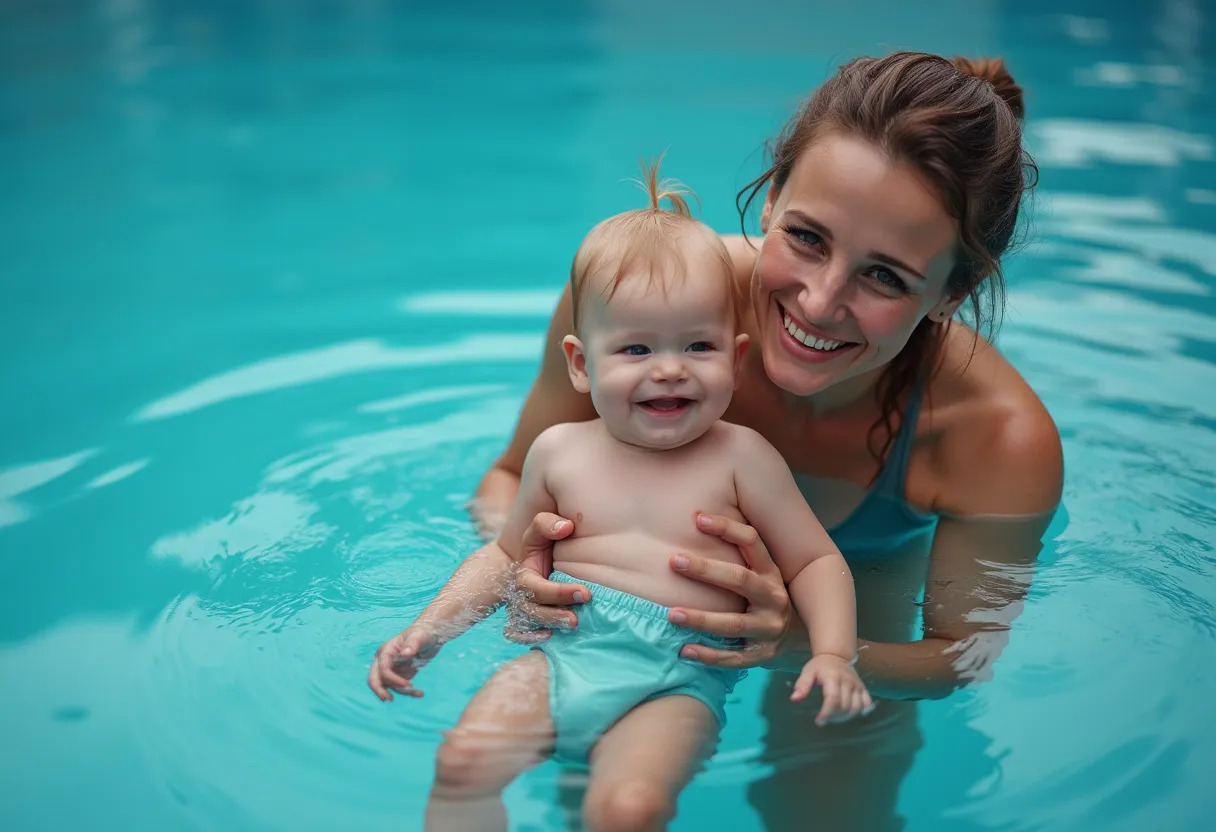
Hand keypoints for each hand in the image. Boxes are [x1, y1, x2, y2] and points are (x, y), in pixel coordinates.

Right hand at [367, 625, 439, 701]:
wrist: (430, 635)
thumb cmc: (422, 632)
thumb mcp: (419, 636)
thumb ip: (412, 644)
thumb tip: (405, 653)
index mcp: (386, 650)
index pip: (383, 669)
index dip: (392, 679)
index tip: (408, 684)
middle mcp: (384, 661)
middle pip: (374, 679)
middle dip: (380, 690)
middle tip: (389, 699)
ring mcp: (391, 669)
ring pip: (389, 686)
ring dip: (402, 692)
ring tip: (420, 693)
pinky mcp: (398, 675)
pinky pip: (399, 687)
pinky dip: (408, 692)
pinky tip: (420, 693)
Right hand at [503, 512, 589, 644]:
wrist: (542, 555)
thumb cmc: (545, 541)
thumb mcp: (541, 528)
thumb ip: (548, 524)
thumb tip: (566, 527)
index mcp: (525, 575)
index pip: (536, 588)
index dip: (559, 593)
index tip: (586, 593)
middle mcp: (522, 594)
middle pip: (531, 610)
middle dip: (554, 615)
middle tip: (577, 619)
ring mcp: (525, 608)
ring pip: (528, 624)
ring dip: (550, 625)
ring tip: (573, 625)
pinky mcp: (531, 619)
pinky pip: (519, 634)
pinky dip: (529, 638)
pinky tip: (550, 637)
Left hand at [668, 512, 794, 668]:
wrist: (798, 638)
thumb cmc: (764, 596)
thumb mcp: (760, 573)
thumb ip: (735, 553)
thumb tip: (694, 518)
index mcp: (770, 572)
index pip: (752, 542)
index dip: (727, 528)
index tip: (697, 518)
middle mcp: (774, 597)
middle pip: (739, 580)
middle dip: (706, 570)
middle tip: (674, 561)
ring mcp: (769, 628)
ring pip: (733, 623)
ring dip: (701, 619)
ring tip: (672, 614)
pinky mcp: (762, 655)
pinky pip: (734, 658)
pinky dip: (709, 655)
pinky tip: (685, 650)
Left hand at [792, 654, 873, 725]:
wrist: (836, 655)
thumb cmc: (819, 666)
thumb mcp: (807, 672)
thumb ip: (802, 685)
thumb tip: (794, 699)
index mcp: (832, 677)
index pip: (833, 699)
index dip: (826, 713)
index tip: (819, 721)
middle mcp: (847, 681)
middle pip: (845, 706)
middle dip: (834, 717)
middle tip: (825, 718)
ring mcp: (857, 685)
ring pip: (856, 707)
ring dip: (846, 717)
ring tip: (835, 717)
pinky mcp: (863, 687)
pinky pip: (866, 703)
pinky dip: (861, 711)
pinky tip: (850, 714)